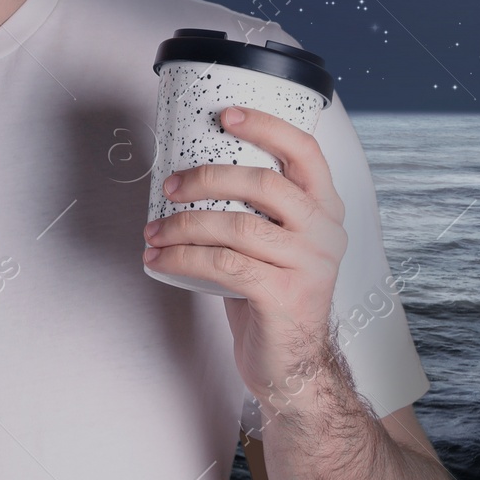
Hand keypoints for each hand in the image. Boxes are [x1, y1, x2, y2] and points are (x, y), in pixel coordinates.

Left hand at [142, 104, 347, 400]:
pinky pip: (224, 265)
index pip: (305, 151)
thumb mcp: (273, 242)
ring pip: (237, 226)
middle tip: (170, 186)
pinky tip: (159, 260)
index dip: (265, 126)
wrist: (292, 364)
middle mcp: (325, 231)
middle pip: (264, 183)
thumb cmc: (272, 293)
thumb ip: (251, 207)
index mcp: (324, 208)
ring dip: (184, 225)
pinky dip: (182, 259)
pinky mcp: (286, 297)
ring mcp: (310, 265)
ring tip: (154, 232)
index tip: (225, 115)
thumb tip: (188, 170)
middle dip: (207, 177)